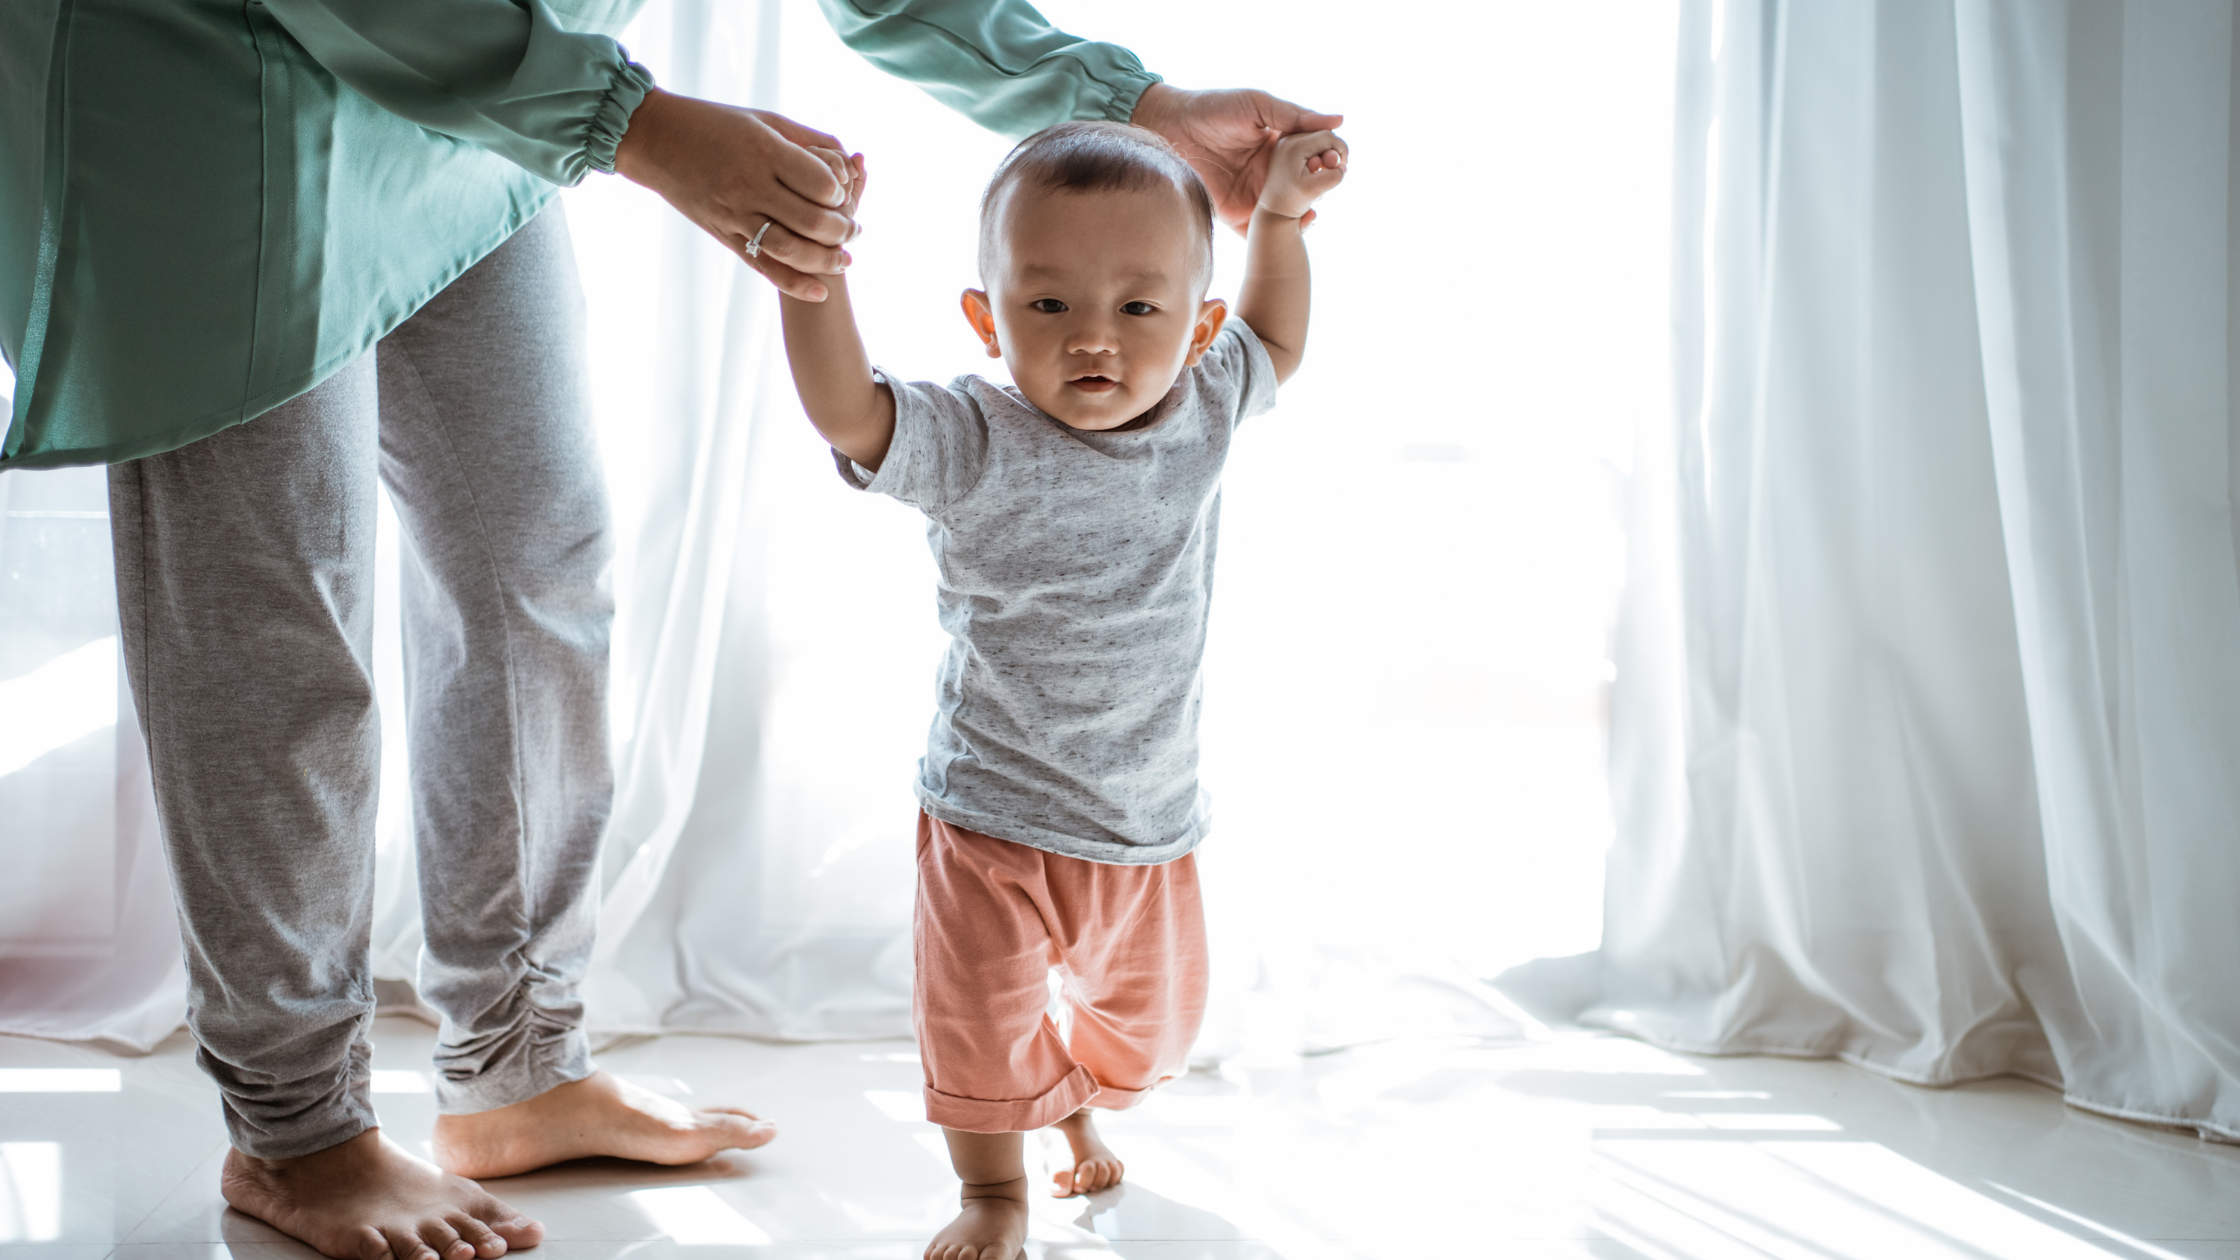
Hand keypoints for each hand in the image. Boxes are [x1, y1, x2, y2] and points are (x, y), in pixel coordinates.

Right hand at [613, 88, 859, 300]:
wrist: (655, 140)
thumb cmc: (716, 123)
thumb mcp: (765, 119)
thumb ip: (809, 140)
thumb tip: (850, 162)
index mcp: (763, 150)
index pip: (820, 184)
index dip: (841, 194)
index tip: (845, 194)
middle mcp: (749, 185)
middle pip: (811, 221)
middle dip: (843, 231)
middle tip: (856, 231)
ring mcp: (733, 213)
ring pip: (790, 249)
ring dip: (825, 260)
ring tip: (845, 259)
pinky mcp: (722, 233)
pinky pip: (762, 264)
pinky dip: (793, 282)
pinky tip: (819, 291)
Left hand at [1129, 84, 1343, 233]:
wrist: (1171, 126)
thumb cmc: (1214, 108)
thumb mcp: (1258, 105)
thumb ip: (1294, 115)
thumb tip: (1339, 120)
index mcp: (1280, 147)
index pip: (1314, 158)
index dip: (1328, 160)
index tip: (1337, 160)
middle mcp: (1271, 173)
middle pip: (1306, 188)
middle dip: (1321, 189)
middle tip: (1328, 185)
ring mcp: (1255, 195)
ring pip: (1288, 213)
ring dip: (1305, 215)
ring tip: (1314, 211)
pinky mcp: (1236, 214)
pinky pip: (1259, 231)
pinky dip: (1277, 236)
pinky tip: (1291, 228)